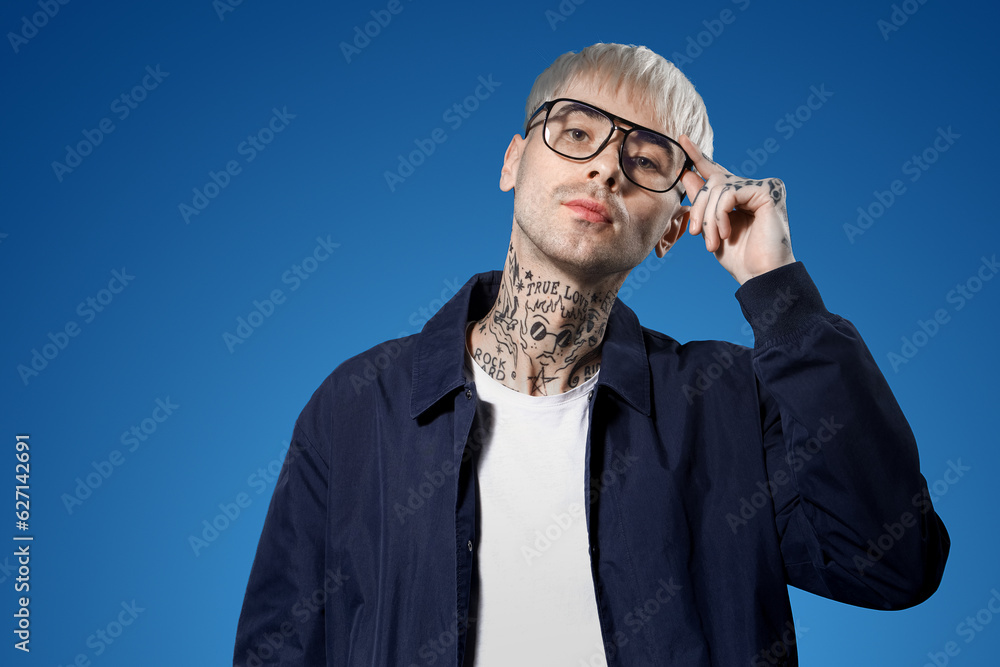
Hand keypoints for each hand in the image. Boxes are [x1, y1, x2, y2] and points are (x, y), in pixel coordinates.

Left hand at [677, 135, 794, 284]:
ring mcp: (762, 186)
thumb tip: (686, 174)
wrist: (760, 276)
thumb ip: (702, 202)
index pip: (716, 172)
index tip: (682, 139)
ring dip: (708, 217)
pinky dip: (720, 214)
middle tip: (695, 232)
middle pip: (712, 182)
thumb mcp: (712, 228)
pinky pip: (730, 193)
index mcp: (740, 196)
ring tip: (711, 241)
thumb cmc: (740, 258)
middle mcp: (753, 187)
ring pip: (718, 188)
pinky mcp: (768, 190)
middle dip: (698, 207)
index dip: (698, 157)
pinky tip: (724, 232)